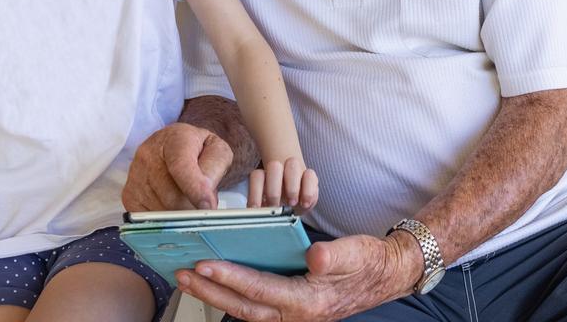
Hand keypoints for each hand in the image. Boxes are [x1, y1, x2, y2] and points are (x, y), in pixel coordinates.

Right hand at [123, 122, 233, 210]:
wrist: (173, 145)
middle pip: (173, 197)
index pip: (181, 167)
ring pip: (162, 211)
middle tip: (202, 202)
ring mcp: (135, 175)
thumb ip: (215, 168)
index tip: (207, 207)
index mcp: (175, 140)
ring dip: (180, 214)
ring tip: (186, 199)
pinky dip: (165, 219)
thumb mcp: (216, 150)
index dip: (195, 190)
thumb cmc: (197, 150)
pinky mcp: (128, 195)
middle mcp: (149, 155)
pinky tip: (171, 206)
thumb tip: (205, 198)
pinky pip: (149, 219)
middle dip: (193, 207)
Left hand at [176, 230, 423, 321]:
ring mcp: (292, 314)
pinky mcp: (289, 306)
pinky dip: (231, 295)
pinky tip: (214, 283)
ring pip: (245, 309)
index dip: (232, 279)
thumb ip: (335, 256)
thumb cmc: (368, 262)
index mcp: (309, 301)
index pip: (261, 290)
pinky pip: (254, 305)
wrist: (384, 275)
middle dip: (211, 292)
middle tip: (181, 275)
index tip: (206, 266)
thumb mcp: (356, 253)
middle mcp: (296, 314)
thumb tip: (315, 256)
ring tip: (188, 279)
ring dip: (215, 295)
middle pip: (244, 307)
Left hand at [248, 157, 318, 210]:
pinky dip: (308, 191)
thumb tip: (256, 216)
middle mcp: (279, 170)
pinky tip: (304, 204)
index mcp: (264, 177)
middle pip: (274, 166)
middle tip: (276, 206)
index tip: (257, 209)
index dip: (255, 192)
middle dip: (275, 190)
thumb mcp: (268, 211)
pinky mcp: (309, 176)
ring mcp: (295, 170)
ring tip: (292, 204)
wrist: (293, 206)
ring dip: (292, 186)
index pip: (257, 176)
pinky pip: (310, 174)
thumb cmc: (277, 208)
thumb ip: (262, 212)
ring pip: (293, 164)